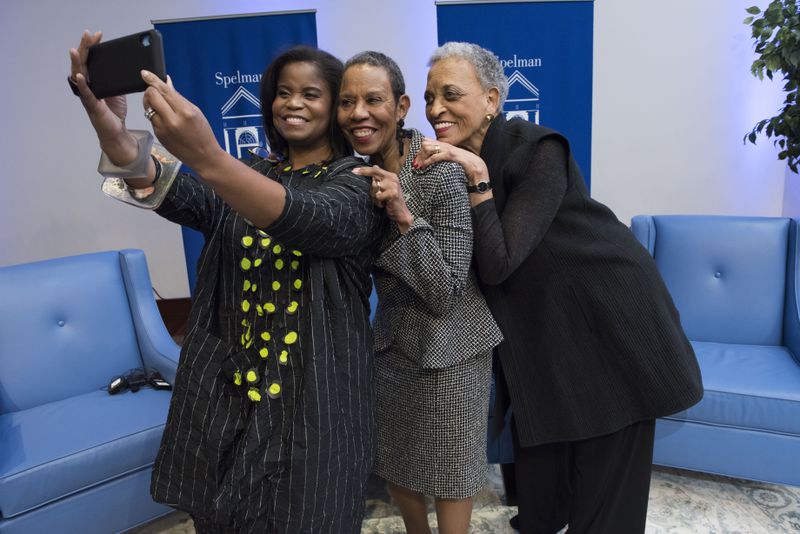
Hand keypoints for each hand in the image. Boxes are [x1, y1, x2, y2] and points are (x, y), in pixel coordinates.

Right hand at [69, 30, 136, 164]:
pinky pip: (86, 94)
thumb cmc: (115, 112)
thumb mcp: (118, 90)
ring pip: (79, 76)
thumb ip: (118, 78)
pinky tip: (80, 76)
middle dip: (84, 48)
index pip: (90, 59)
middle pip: (82, 63)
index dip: (92, 46)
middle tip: (87, 34)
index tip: (97, 35)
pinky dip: (82, 85)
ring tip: (75, 50)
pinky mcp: (92, 106)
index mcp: (93, 81)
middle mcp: (87, 86)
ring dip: (77, 63)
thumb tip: (127, 64)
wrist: (116, 131)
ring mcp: (87, 96)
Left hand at [141, 70, 226, 173]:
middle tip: (155, 90)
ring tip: (159, 103)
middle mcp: (172, 120)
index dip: (152, 79)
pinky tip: (163, 116)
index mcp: (185, 111)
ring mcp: (163, 128)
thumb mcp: (195, 111)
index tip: (144, 73)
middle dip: (151, 90)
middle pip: (151, 96)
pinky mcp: (158, 134)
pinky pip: (151, 118)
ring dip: (150, 102)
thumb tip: (166, 83)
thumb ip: (177, 97)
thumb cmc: (203, 134)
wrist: (203, 156)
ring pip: (147, 107)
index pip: (163, 90)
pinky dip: (154, 113)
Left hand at [354, 166, 414, 232]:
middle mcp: (393, 178)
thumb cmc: (391, 201)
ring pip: (374, 187)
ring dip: (375, 197)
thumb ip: (380, 178)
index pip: (375, 170)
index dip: (363, 170)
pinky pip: (378, 196)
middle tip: (374, 194)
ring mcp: (393, 185)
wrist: (401, 213)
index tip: (353, 171)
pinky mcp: (393, 193)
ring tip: (382, 201)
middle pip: (373, 176)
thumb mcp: (385, 187)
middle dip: (369, 185)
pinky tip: (384, 204)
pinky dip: (379, 202)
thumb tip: (374, 165)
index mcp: (390, 175)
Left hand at [413, 137, 489, 185]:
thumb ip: (444, 157)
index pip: (428, 142)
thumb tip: (434, 159)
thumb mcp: (452, 160)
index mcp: (446, 146)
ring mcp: (449, 149)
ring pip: (429, 148)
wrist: (477, 168)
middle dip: (419, 154)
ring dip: (422, 157)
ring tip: (418, 165)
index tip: (416, 159)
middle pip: (426, 143)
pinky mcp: (452, 155)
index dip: (420, 150)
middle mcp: (446, 145)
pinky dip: (429, 160)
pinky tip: (425, 165)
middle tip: (416, 163)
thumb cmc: (465, 165)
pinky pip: (436, 156)